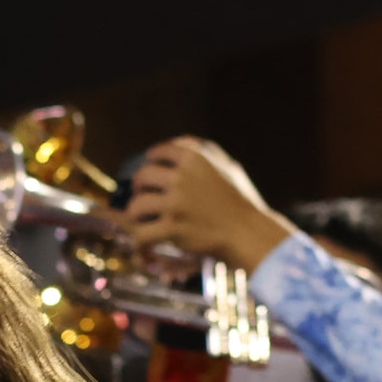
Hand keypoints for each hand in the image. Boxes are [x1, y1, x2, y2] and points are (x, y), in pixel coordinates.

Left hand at [122, 138, 295, 273]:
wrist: (246, 230)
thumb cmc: (238, 199)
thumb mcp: (227, 167)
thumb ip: (205, 153)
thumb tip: (182, 142)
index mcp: (195, 159)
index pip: (159, 151)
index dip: (151, 159)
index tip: (150, 167)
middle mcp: (182, 178)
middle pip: (141, 176)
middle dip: (139, 187)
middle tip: (143, 195)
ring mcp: (175, 204)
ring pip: (136, 206)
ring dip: (136, 215)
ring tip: (143, 219)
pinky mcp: (172, 228)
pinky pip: (140, 234)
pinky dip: (139, 239)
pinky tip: (145, 239)